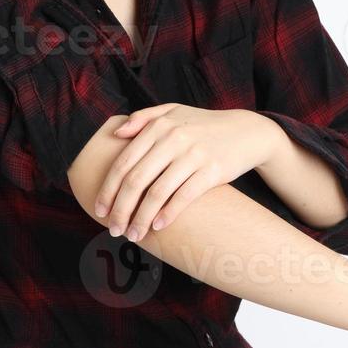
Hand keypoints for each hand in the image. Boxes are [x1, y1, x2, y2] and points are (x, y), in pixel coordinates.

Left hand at [94, 104, 271, 241]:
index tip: (99, 209)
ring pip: (157, 193)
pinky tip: (158, 227)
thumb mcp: (174, 112)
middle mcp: (173, 139)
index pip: (124, 162)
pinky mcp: (211, 171)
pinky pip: (183, 197)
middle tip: (113, 229)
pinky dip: (167, 214)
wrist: (247, 132)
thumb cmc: (204, 125)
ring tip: (134, 235)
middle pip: (136, 180)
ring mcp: (193, 155)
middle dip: (120, 209)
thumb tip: (117, 133)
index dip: (108, 189)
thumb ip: (143, 118)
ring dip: (141, 218)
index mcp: (159, 126)